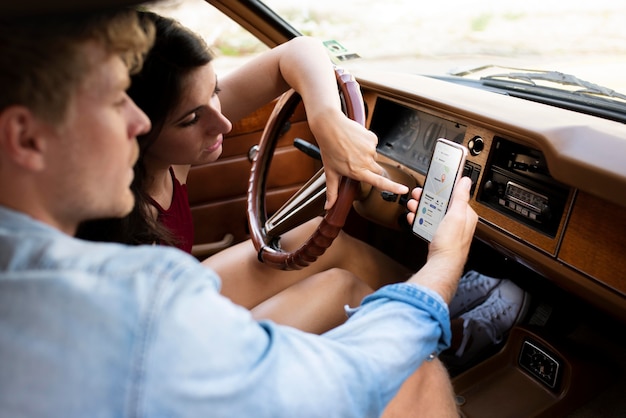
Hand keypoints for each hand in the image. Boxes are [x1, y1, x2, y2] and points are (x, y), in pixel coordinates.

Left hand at [309, 110, 408, 209]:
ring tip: (352, 149)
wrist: (330, 126)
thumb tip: (328, 207)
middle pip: (377, 171)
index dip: (393, 187)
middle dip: (370, 170)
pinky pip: (373, 145)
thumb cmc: (329, 149)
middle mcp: (366, 161)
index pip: (379, 182)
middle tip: (355, 162)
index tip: (404, 190)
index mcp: (358, 171)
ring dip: (366, 155)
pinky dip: (366, 144)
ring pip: (374, 157)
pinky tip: (356, 141)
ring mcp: (371, 149)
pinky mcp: (372, 138)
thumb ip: (332, 191)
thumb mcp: (330, 172)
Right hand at [406, 177, 477, 301]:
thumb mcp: (456, 215)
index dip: (443, 189)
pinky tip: (414, 218)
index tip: (434, 184)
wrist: (442, 264)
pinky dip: (420, 220)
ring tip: (413, 205)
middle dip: (428, 198)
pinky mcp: (438, 237)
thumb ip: (460, 197)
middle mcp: (458, 222)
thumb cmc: (451, 244)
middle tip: (418, 195)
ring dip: (422, 208)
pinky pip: (428, 224)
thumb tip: (465, 181)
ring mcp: (447, 230)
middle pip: (441, 204)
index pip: (455, 196)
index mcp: (466, 215)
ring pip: (433, 214)